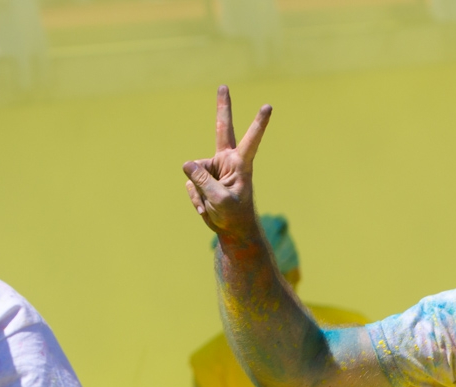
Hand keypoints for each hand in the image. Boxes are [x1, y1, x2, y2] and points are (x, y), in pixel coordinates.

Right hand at [182, 85, 271, 238]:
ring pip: (195, 173)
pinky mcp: (202, 177)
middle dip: (223, 108)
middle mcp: (227, 161)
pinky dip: (196, 200)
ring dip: (200, 193)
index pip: (251, 140)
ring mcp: (213, 168)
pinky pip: (191, 185)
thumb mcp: (220, 200)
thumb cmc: (234, 216)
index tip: (268, 107)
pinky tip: (207, 208)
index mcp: (241, 164)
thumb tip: (187, 164)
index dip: (259, 124)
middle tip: (224, 86)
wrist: (232, 230)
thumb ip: (203, 180)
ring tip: (213, 206)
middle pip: (223, 129)